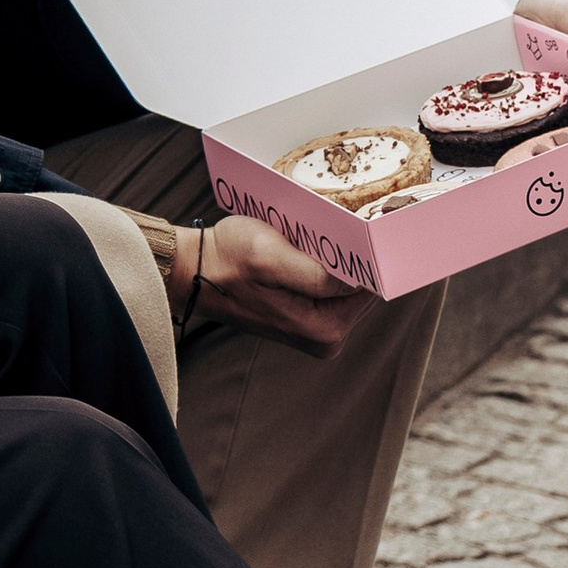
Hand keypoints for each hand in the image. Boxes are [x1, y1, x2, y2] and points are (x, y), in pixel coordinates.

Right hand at [191, 212, 371, 356]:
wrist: (195, 270)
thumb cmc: (226, 258)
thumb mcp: (270, 256)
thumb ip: (318, 274)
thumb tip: (363, 277)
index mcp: (325, 329)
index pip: (372, 286)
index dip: (364, 255)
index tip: (349, 229)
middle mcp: (326, 338)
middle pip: (361, 287)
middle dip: (348, 257)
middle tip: (323, 229)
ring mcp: (317, 331)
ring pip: (346, 284)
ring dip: (334, 258)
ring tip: (305, 239)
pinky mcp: (308, 320)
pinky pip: (331, 287)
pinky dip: (323, 264)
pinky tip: (302, 249)